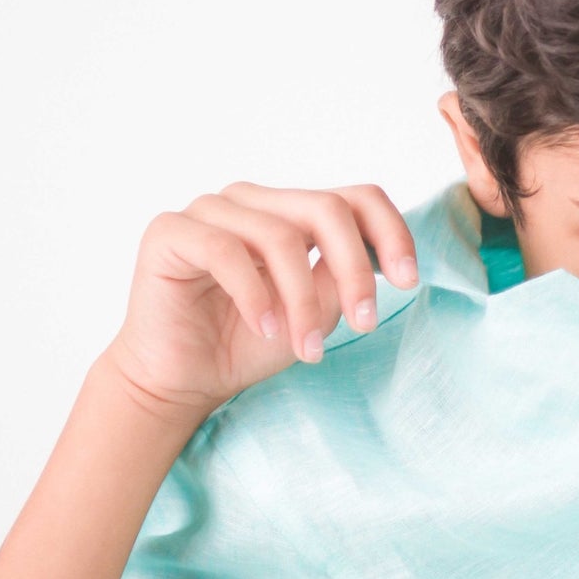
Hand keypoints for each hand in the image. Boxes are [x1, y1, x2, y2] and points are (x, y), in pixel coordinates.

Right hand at [103, 180, 417, 419]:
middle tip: (364, 323)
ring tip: (308, 349)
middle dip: (354, 269)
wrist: (182, 381)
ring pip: (279, 236)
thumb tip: (377, 257)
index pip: (355, 197)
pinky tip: (267, 329)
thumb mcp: (314, 314)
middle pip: (326, 209)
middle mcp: (253, 202)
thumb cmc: (247, 345)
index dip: (391, 233)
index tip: (407, 281)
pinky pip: (225, 251)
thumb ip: (340, 278)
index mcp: (291, 213)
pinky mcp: (170, 231)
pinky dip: (256, 295)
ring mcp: (210, 210)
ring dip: (302, 301)